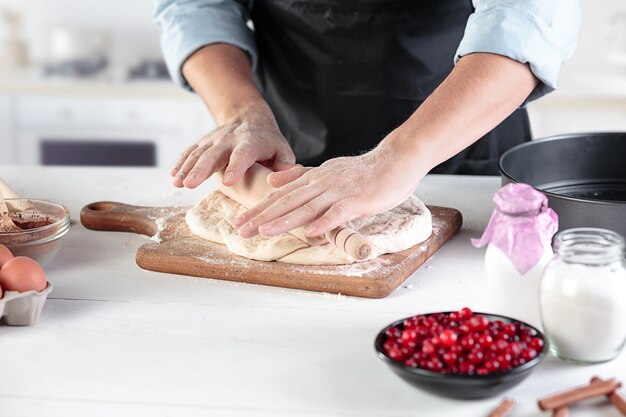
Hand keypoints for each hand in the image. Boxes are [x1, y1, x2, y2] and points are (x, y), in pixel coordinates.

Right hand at [171, 103, 295, 187]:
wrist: (249, 117)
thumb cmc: (268, 142)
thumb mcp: (283, 150)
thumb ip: (285, 166)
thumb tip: (286, 181)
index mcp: (250, 143)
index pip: (242, 155)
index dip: (236, 167)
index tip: (228, 181)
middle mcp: (229, 140)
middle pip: (213, 155)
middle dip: (201, 169)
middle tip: (190, 184)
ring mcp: (213, 140)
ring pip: (198, 154)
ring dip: (186, 168)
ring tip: (177, 183)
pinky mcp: (203, 143)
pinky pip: (190, 152)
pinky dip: (181, 163)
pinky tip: (173, 175)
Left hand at [234, 135, 428, 237]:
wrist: (396, 159)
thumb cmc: (364, 171)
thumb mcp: (327, 171)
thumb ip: (300, 176)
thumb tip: (272, 181)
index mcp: (314, 178)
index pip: (281, 195)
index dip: (260, 208)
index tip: (240, 221)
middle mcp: (322, 183)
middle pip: (288, 201)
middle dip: (263, 216)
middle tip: (240, 229)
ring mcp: (340, 191)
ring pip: (308, 207)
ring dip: (285, 220)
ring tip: (264, 231)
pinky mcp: (358, 200)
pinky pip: (338, 212)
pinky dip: (322, 222)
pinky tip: (308, 232)